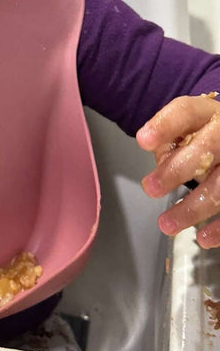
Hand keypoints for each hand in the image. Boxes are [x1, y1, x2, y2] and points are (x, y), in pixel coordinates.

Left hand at [137, 93, 219, 247]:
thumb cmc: (204, 136)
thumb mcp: (186, 131)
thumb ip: (170, 145)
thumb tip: (161, 168)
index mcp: (207, 113)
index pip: (186, 111)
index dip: (164, 126)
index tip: (142, 141)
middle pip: (207, 147)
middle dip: (177, 170)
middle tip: (151, 188)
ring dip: (193, 208)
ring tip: (166, 224)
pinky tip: (203, 238)